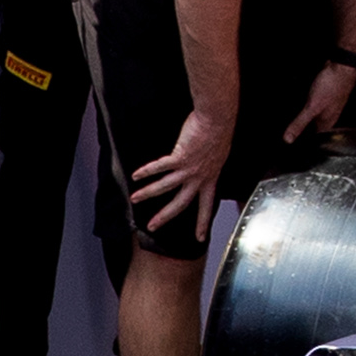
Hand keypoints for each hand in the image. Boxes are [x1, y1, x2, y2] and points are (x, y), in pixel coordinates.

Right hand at [128, 115, 232, 234]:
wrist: (218, 119)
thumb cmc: (220, 131)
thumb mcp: (219, 154)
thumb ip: (209, 164)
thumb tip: (204, 166)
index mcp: (210, 178)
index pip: (206, 206)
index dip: (202, 222)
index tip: (200, 237)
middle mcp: (199, 177)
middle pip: (180, 203)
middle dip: (165, 216)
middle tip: (152, 227)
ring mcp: (189, 168)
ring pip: (165, 187)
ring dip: (148, 193)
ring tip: (134, 199)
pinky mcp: (179, 156)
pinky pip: (160, 167)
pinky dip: (146, 171)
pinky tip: (135, 175)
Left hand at [290, 60, 355, 146]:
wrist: (342, 67)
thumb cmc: (332, 87)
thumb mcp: (312, 108)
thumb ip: (300, 123)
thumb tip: (288, 139)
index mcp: (327, 123)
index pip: (315, 139)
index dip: (304, 143)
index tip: (293, 146)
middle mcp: (328, 115)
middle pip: (314, 127)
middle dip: (303, 130)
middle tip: (289, 133)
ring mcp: (328, 104)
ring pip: (315, 115)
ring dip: (305, 117)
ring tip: (293, 120)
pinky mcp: (325, 94)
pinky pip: (314, 103)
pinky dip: (307, 105)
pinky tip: (301, 102)